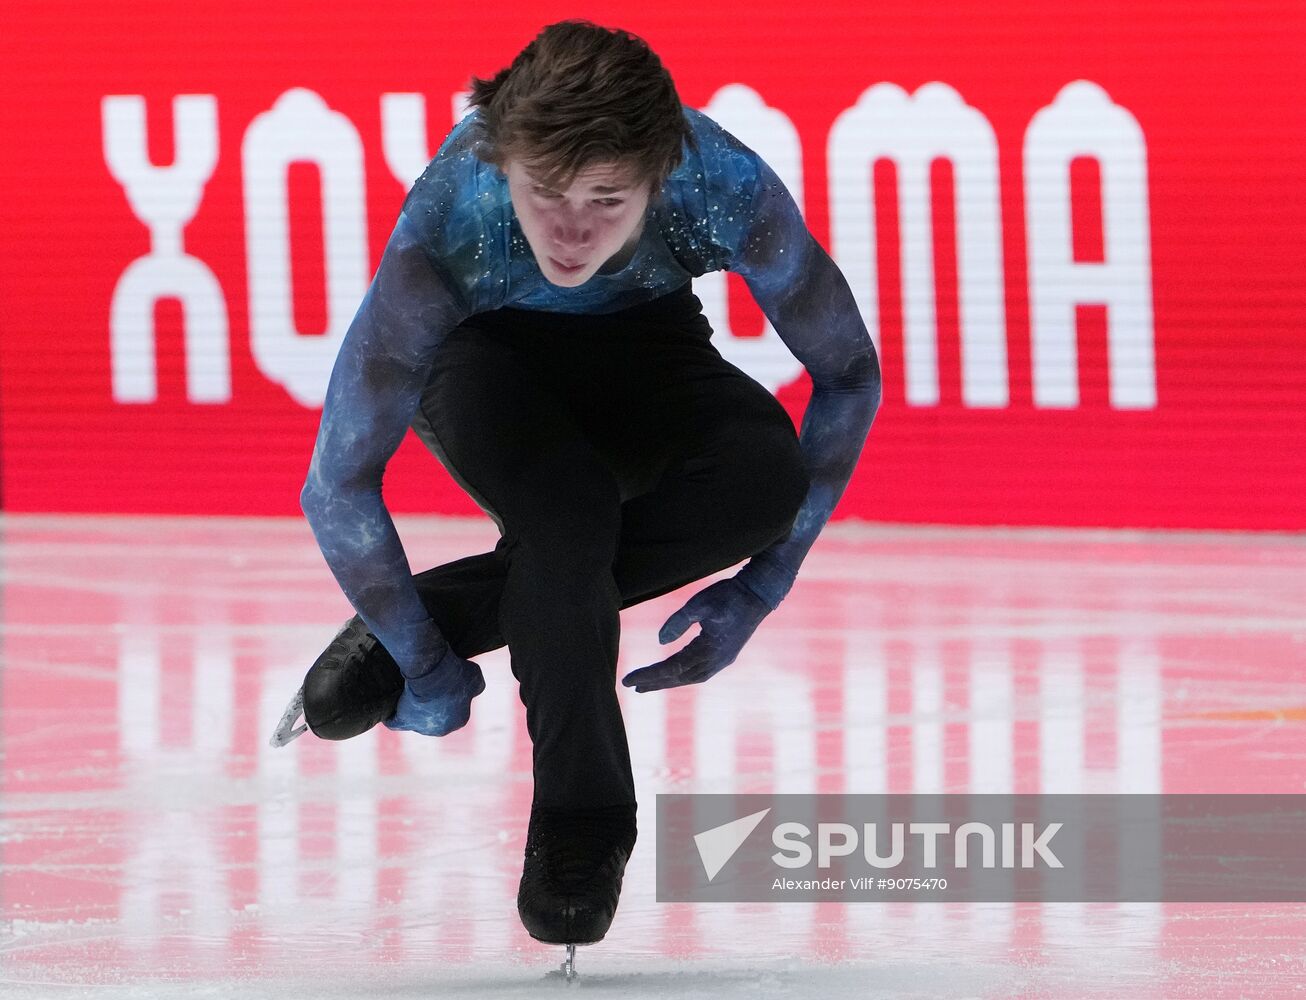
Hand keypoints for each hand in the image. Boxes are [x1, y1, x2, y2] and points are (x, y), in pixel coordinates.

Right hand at [384, 647, 484, 735]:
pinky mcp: (404, 722)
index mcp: (460, 720)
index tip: (442, 682)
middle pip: (434, 717)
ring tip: (408, 690)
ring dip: (412, 708)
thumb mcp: (475, 676)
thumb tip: (472, 689)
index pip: (455, 710)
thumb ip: (476, 686)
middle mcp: (442, 729)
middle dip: (430, 704)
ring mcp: (422, 729)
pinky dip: (392, 716)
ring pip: (415, 720)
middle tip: (425, 684)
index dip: (449, 695)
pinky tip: (390, 707)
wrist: (433, 674)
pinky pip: (395, 722)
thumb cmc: (455, 673)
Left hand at [621, 578, 769, 691]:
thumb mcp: (700, 603)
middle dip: (656, 682)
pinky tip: (673, 674)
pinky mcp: (725, 655)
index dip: (649, 674)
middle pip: (680, 678)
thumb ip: (678, 622)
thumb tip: (659, 642)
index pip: (672, 668)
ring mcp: (723, 660)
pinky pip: (699, 672)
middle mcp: (717, 661)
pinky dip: (682, 675)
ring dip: (669, 681)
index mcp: (709, 650)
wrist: (759, 594)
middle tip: (633, 687)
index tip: (628, 680)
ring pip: (690, 678)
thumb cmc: (729, 595)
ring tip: (649, 684)